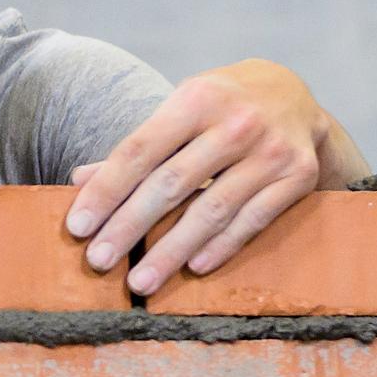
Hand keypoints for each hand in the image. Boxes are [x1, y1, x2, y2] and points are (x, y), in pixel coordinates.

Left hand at [64, 59, 329, 293]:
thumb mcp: (180, 110)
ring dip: (171, 250)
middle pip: (171, 184)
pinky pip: (252, 220)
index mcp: (196, 98)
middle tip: (98, 261)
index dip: (106, 191)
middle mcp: (236, 123)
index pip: (139, 151)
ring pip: (212, 209)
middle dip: (129, 226)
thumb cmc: (221, 107)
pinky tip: (193, 267)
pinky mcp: (298, 176)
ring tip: (140, 281)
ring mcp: (271, 151)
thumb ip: (136, 148)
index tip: (78, 226)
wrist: (295, 95)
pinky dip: (221, 246)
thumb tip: (79, 182)